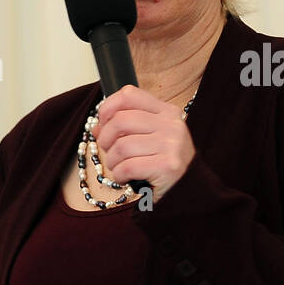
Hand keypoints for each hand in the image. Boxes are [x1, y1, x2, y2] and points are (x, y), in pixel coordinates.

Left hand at [93, 84, 196, 202]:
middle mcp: (170, 124)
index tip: (103, 124)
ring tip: (119, 168)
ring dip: (112, 161)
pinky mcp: (167, 166)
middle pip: (120, 120)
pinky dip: (119, 175)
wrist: (187, 189)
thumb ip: (124, 129)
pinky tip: (125, 178)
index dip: (107, 108)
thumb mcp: (147, 138)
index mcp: (166, 112)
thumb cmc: (162, 162)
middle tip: (109, 151)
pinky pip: (127, 167)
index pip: (129, 95)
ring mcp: (171, 144)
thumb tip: (96, 128)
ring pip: (121, 146)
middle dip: (105, 139)